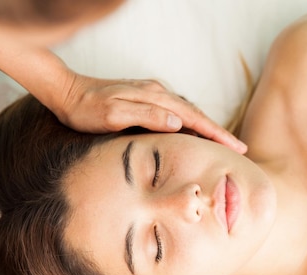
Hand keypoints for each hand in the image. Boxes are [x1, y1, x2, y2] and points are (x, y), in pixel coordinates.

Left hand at [57, 73, 246, 152]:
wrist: (65, 92)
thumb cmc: (86, 109)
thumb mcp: (113, 115)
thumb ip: (145, 116)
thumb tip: (177, 122)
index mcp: (155, 98)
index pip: (195, 119)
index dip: (217, 134)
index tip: (237, 147)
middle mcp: (158, 94)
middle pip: (197, 116)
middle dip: (220, 133)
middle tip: (240, 149)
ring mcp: (153, 96)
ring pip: (189, 116)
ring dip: (208, 130)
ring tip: (225, 145)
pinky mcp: (147, 101)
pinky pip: (177, 115)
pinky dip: (192, 127)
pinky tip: (195, 136)